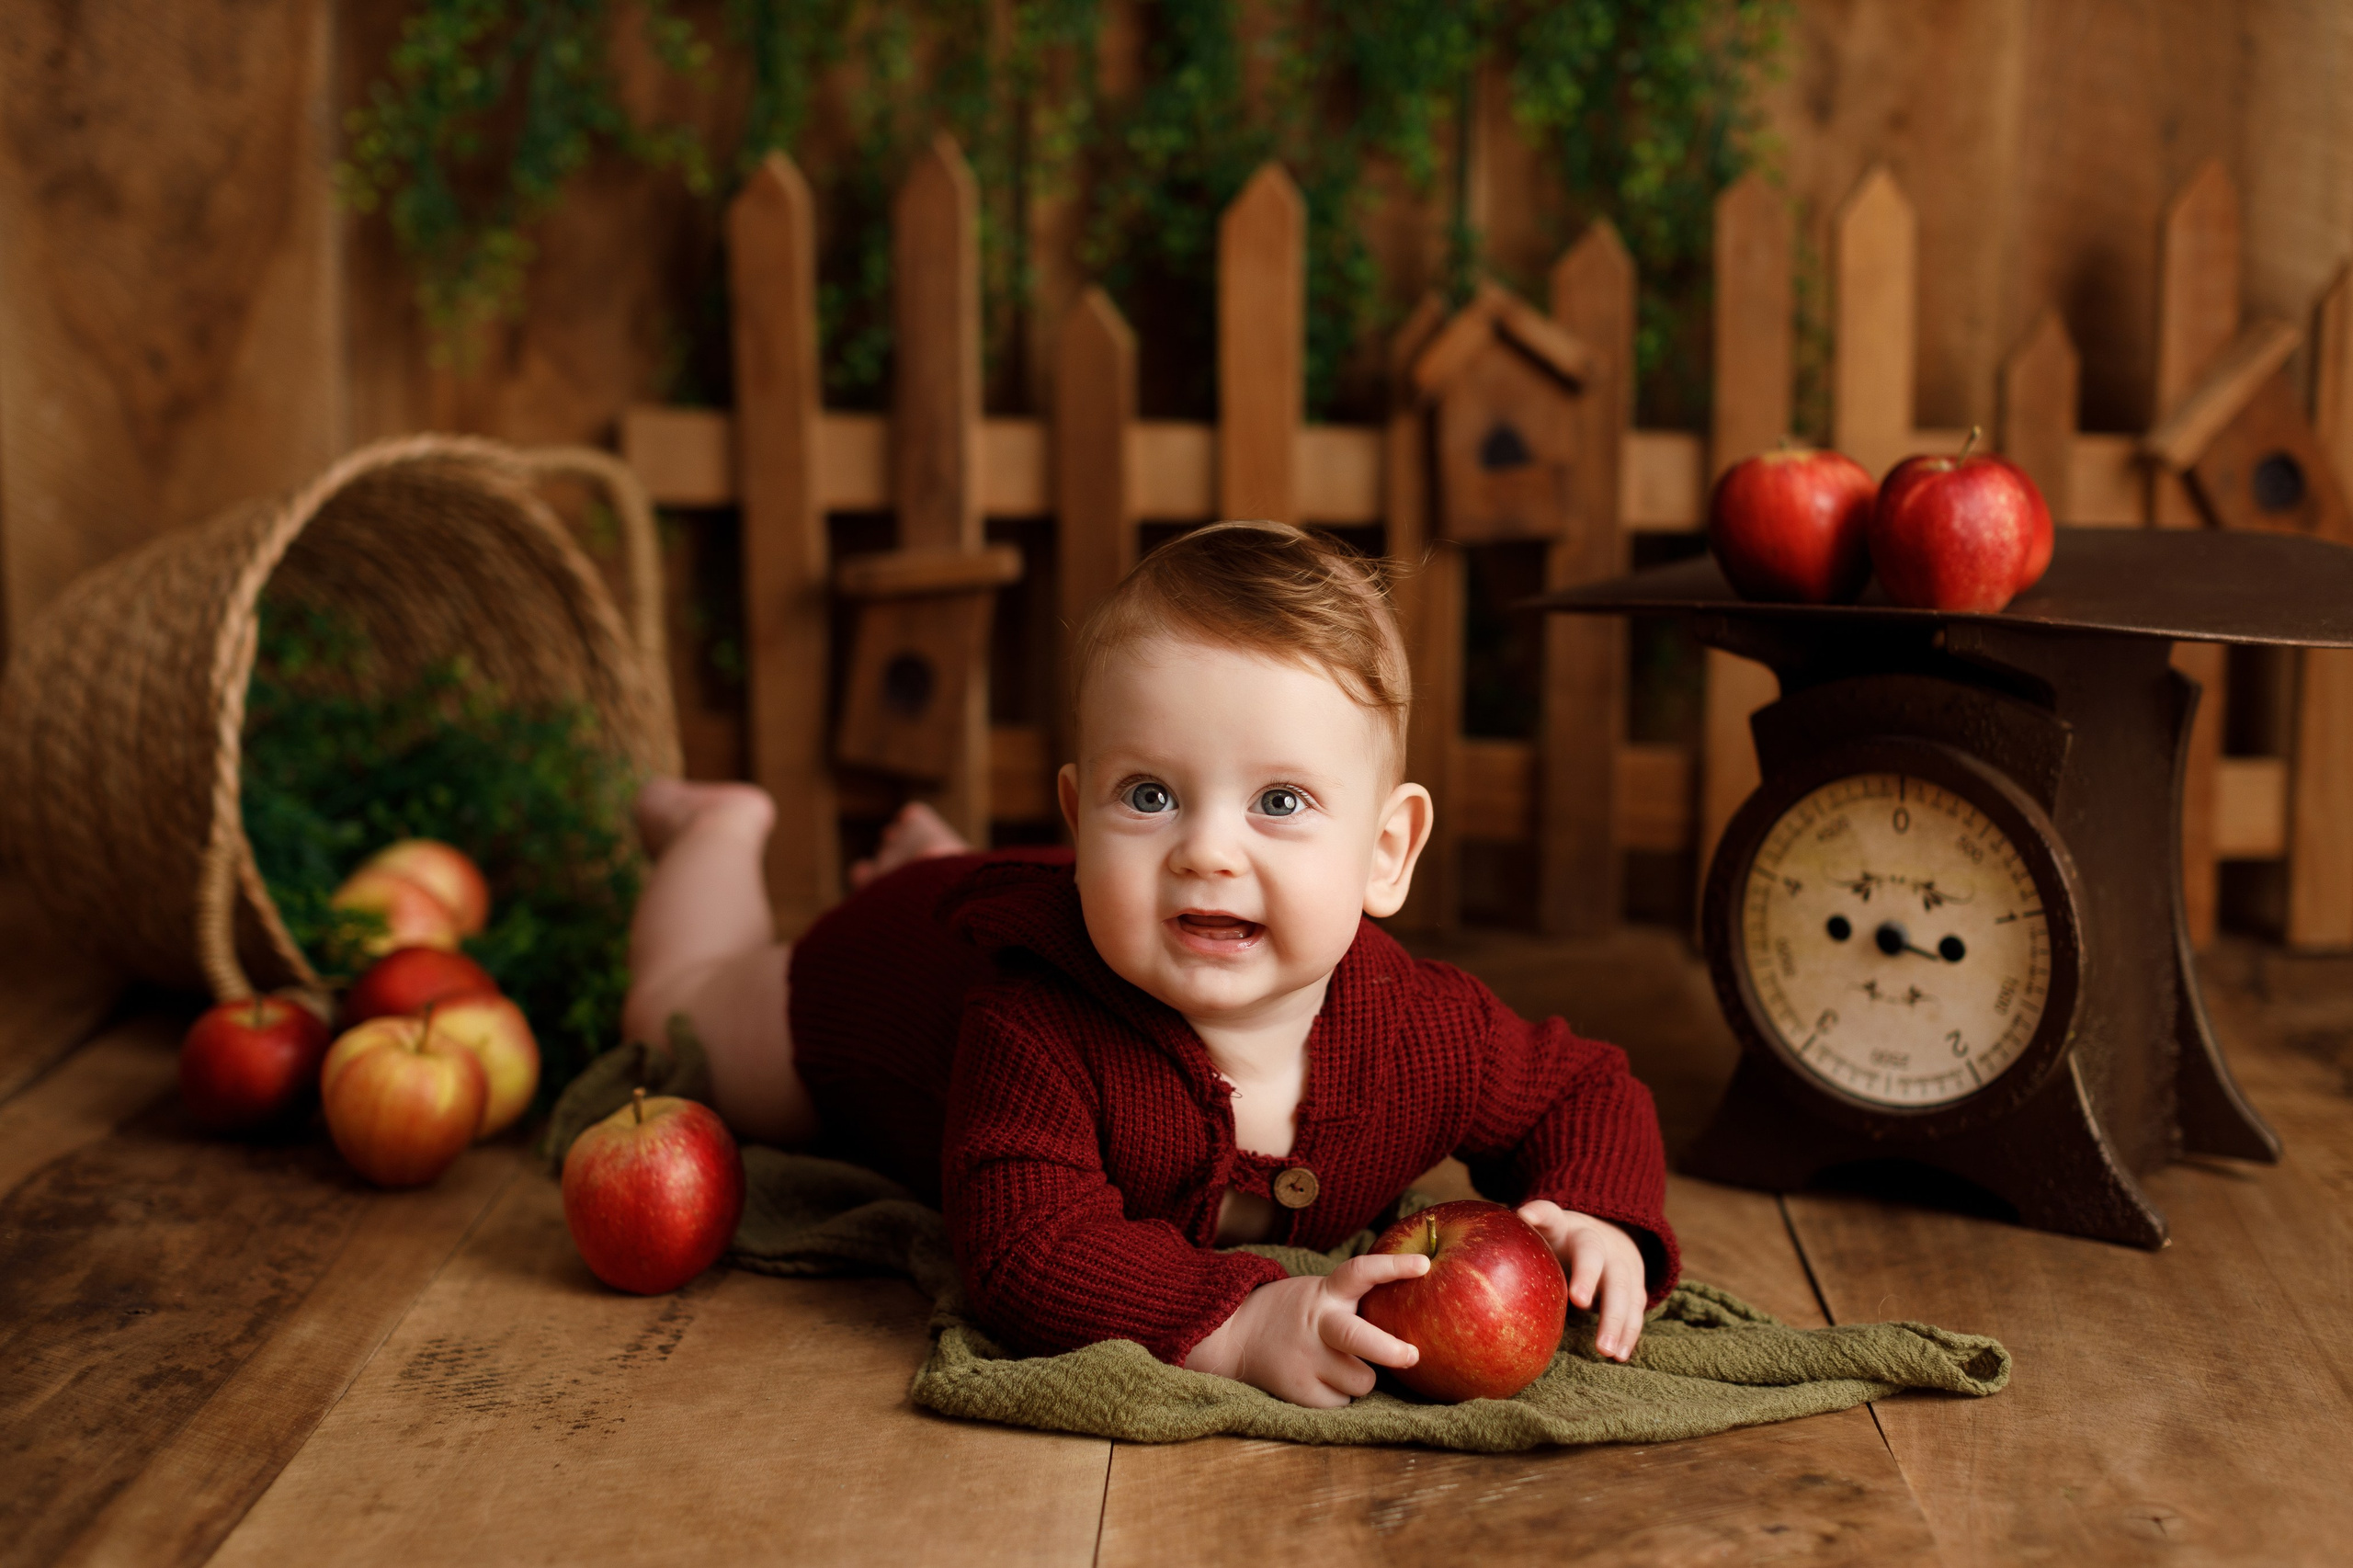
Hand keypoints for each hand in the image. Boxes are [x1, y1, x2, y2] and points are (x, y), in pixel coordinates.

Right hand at [1182, 1252, 1429, 1406]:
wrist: (1234, 1336)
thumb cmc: (1293, 1313)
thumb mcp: (1319, 1294)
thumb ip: (1354, 1302)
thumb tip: (1413, 1316)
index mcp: (1324, 1295)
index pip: (1359, 1272)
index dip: (1393, 1267)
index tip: (1424, 1265)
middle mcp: (1317, 1326)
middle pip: (1360, 1339)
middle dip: (1391, 1350)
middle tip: (1413, 1356)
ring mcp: (1307, 1361)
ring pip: (1363, 1380)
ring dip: (1361, 1376)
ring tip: (1339, 1365)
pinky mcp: (1301, 1392)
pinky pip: (1343, 1401)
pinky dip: (1339, 1393)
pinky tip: (1320, 1379)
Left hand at [1515, 1201, 1646, 1361]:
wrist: (1607, 1237)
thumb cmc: (1559, 1244)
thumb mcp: (1540, 1236)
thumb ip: (1517, 1242)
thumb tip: (1478, 1256)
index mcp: (1564, 1227)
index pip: (1548, 1214)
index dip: (1538, 1214)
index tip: (1525, 1217)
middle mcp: (1596, 1241)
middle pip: (1593, 1254)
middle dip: (1587, 1276)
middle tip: (1578, 1301)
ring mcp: (1620, 1262)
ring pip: (1622, 1286)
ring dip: (1615, 1318)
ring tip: (1605, 1350)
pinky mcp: (1635, 1285)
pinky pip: (1636, 1308)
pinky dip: (1629, 1332)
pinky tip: (1619, 1355)